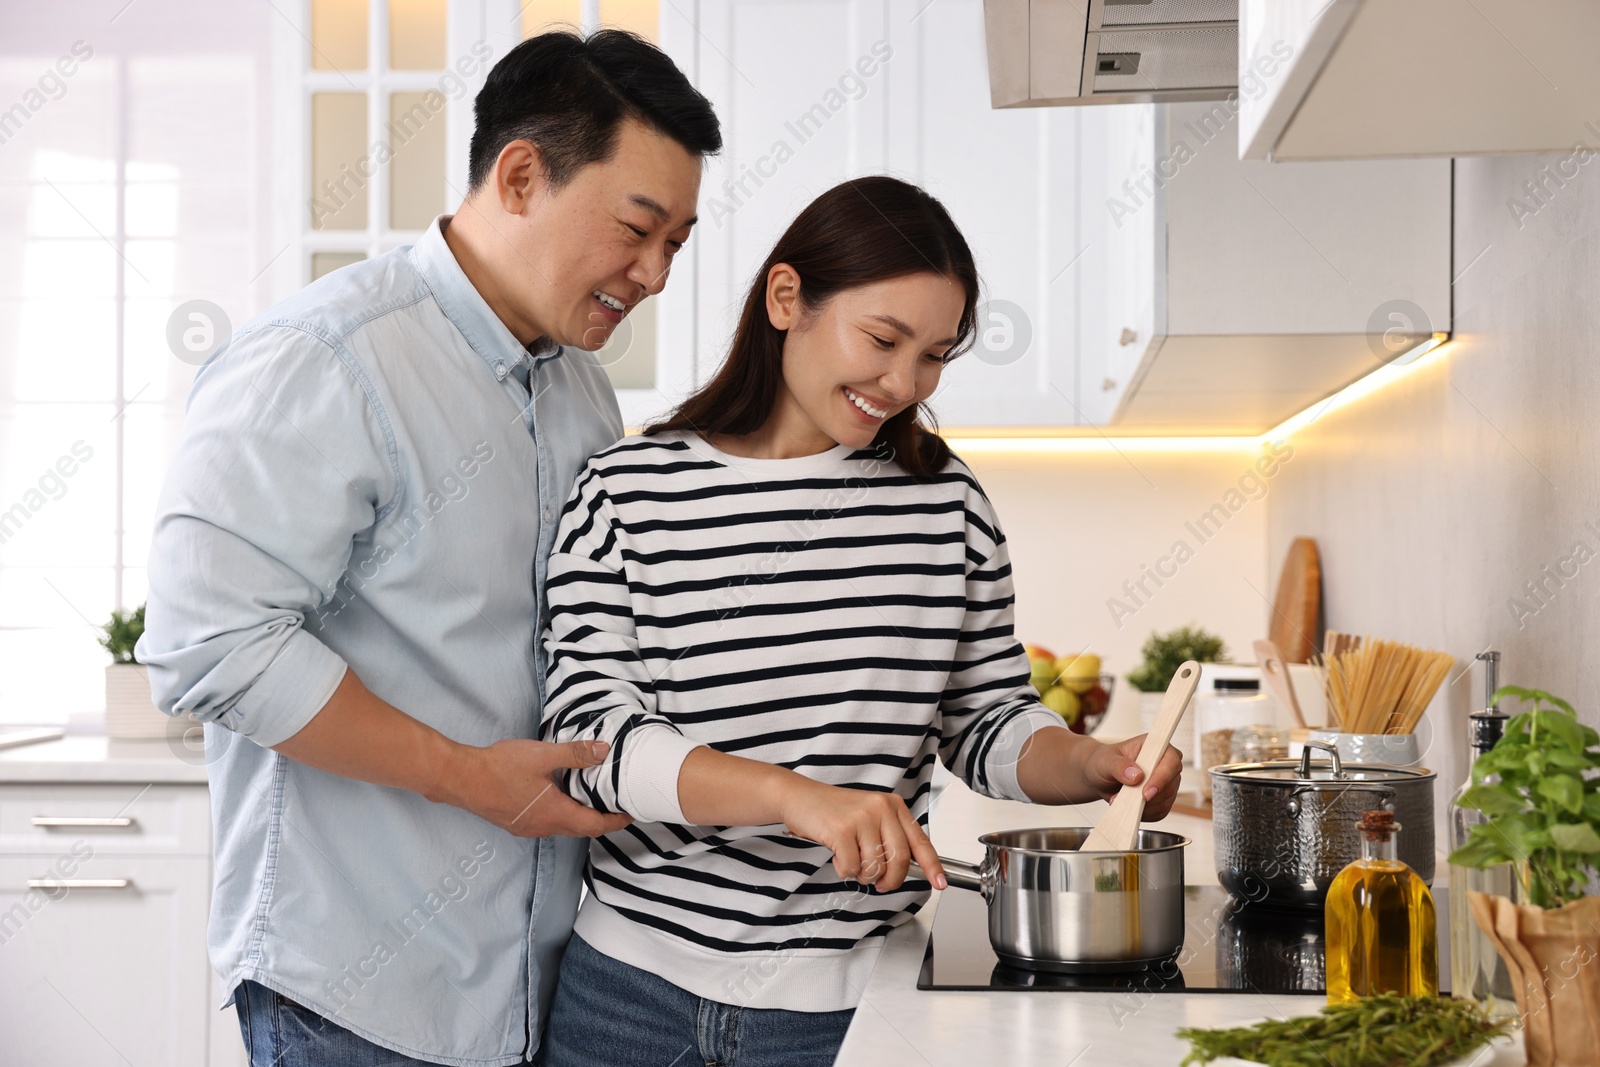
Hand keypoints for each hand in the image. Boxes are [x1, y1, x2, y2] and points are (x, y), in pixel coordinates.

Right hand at [442, 738, 633, 837]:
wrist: (461, 779)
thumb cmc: (499, 768)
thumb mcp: (543, 756)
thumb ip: (575, 754)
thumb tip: (604, 751)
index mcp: (555, 814)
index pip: (595, 825)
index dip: (615, 822)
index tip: (631, 815)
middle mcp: (543, 827)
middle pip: (580, 830)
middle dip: (601, 821)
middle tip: (616, 808)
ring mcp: (527, 828)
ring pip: (562, 827)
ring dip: (580, 818)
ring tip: (592, 801)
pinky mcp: (515, 823)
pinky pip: (546, 824)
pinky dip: (561, 816)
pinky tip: (559, 799)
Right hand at [778, 779, 946, 892]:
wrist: (800, 796)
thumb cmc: (834, 811)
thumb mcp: (869, 817)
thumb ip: (889, 838)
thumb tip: (908, 869)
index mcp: (893, 805)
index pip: (920, 841)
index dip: (932, 866)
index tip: (940, 883)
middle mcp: (882, 808)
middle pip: (900, 860)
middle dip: (890, 880)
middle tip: (879, 884)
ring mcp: (862, 818)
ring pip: (875, 867)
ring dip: (862, 874)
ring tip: (851, 859)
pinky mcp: (842, 830)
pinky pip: (852, 868)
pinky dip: (844, 870)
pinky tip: (838, 855)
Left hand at [1083, 734, 1184, 819]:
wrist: (1101, 777)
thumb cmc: (1104, 762)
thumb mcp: (1105, 760)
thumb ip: (1119, 765)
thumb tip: (1136, 775)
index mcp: (1155, 746)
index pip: (1171, 761)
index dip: (1162, 778)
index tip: (1146, 793)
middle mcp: (1165, 763)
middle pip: (1171, 784)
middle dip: (1148, 797)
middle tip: (1123, 798)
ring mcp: (1167, 782)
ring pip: (1165, 800)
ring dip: (1142, 806)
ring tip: (1120, 799)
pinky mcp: (1163, 798)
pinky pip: (1160, 811)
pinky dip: (1144, 813)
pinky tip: (1129, 806)